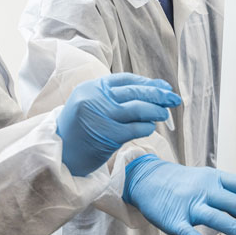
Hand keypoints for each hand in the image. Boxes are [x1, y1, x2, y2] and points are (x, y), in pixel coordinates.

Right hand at [56, 73, 181, 176]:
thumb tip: (151, 91)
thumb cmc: (80, 130)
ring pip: (138, 108)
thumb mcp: (90, 104)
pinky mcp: (108, 135)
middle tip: (174, 98)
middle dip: (158, 94)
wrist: (61, 154)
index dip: (147, 82)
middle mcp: (96, 98)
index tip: (164, 86)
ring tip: (164, 114)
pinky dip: (147, 127)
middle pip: (135, 92)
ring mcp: (101, 116)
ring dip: (156, 111)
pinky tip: (150, 128)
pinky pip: (135, 128)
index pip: (126, 80)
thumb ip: (113, 97)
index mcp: (92, 87)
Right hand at [122, 154, 235, 234]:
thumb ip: (226, 193)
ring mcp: (189, 205)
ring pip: (217, 217)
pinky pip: (189, 233)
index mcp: (214, 179)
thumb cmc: (180, 182)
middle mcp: (204, 191)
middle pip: (235, 203)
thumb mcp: (206, 178)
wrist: (147, 178)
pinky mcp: (175, 220)